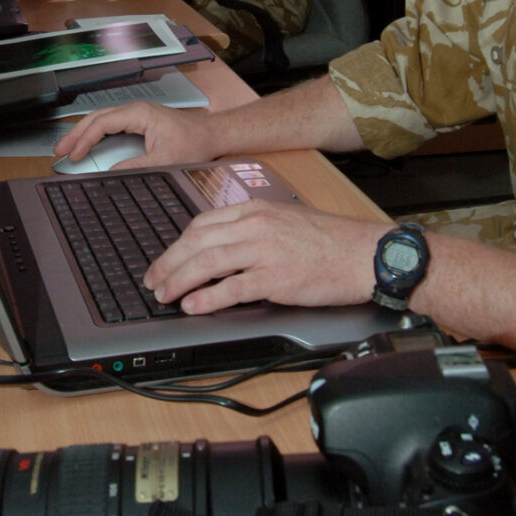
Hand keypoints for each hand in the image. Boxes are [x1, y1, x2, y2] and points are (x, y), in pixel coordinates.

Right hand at [53, 101, 211, 167]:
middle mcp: (135, 109)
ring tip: (68, 148)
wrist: (212, 135)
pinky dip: (96, 133)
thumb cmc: (195, 142)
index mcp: (139, 114)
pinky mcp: (139, 120)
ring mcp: (137, 113)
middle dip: (76, 133)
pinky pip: (111, 123)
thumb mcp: (164, 159)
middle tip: (60, 150)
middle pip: (96, 117)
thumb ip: (136, 166)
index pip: (102, 123)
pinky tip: (88, 144)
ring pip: (101, 118)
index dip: (85, 139)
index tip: (75, 155)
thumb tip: (111, 172)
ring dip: (84, 132)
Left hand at [144, 201, 382, 314]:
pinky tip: (194, 306)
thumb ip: (253, 227)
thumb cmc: (330, 240)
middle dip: (168, 263)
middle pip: (197, 242)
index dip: (176, 244)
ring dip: (179, 280)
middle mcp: (256, 225)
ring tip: (165, 295)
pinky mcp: (276, 277)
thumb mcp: (286, 219)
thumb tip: (221, 244)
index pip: (202, 224)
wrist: (363, 253)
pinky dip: (207, 298)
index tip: (164, 260)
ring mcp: (265, 250)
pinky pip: (232, 288)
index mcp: (256, 209)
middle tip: (153, 281)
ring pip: (207, 262)